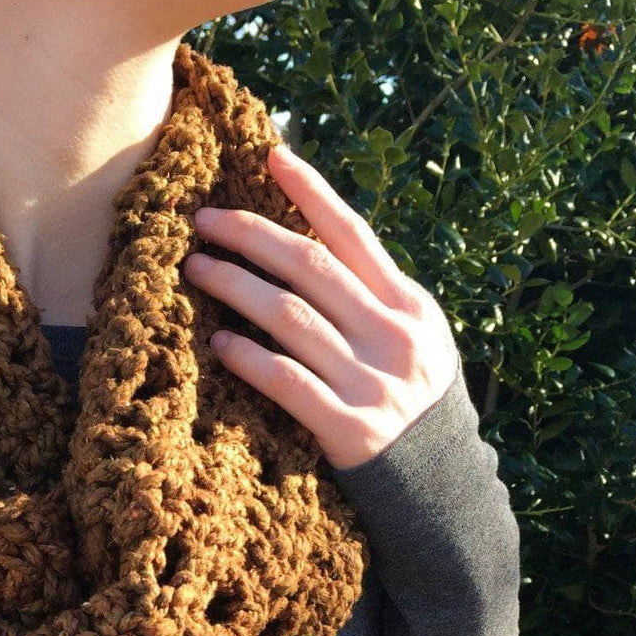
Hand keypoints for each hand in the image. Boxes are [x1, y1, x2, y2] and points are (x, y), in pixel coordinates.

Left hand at [183, 143, 459, 471]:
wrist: (439, 481)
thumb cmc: (411, 397)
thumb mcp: (413, 337)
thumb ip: (373, 296)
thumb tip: (312, 240)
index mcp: (408, 304)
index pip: (353, 235)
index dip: (312, 192)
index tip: (271, 154)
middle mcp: (392, 335)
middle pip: (310, 268)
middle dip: (252, 235)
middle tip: (203, 219)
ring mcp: (371, 382)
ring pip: (290, 318)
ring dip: (236, 287)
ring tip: (196, 269)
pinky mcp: (349, 428)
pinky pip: (287, 383)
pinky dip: (250, 358)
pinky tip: (218, 342)